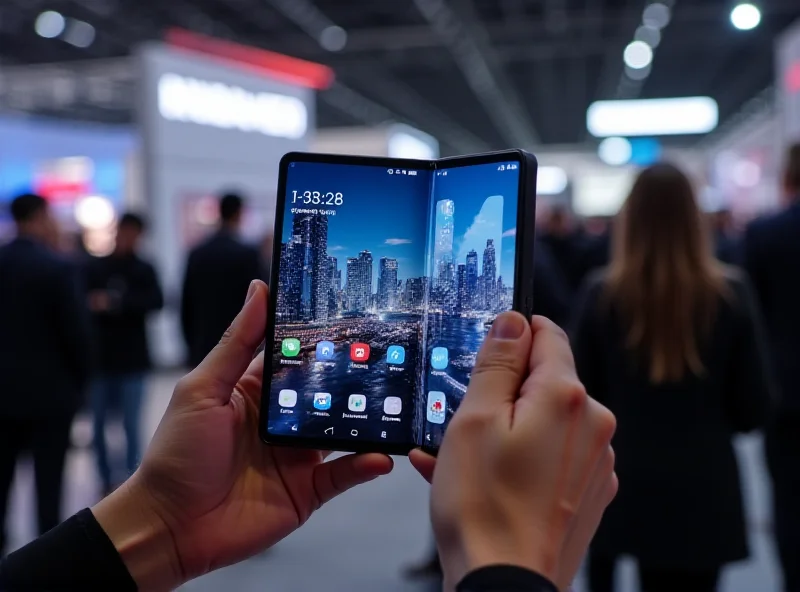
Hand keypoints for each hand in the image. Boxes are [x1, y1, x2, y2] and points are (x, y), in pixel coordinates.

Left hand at [93, 281, 392, 590]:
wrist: (170, 527)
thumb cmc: (176, 454)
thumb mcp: (203, 390)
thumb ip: (236, 343)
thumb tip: (259, 290)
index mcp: (256, 392)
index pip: (296, 357)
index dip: (320, 338)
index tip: (350, 313)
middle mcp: (282, 420)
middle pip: (326, 392)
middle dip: (354, 376)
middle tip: (389, 356)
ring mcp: (296, 455)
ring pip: (342, 431)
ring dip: (367, 420)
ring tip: (394, 405)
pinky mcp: (307, 490)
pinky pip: (343, 475)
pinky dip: (363, 466)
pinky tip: (379, 457)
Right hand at [410, 313, 616, 590]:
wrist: (504, 585)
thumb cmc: (483, 506)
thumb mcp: (474, 418)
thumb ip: (497, 362)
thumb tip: (513, 322)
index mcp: (567, 398)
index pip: (547, 334)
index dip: (513, 335)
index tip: (488, 349)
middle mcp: (593, 425)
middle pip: (544, 381)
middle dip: (501, 392)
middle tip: (460, 419)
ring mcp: (594, 462)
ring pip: (542, 422)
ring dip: (503, 428)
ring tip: (458, 459)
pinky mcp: (588, 492)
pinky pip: (550, 457)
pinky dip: (517, 458)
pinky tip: (481, 479)